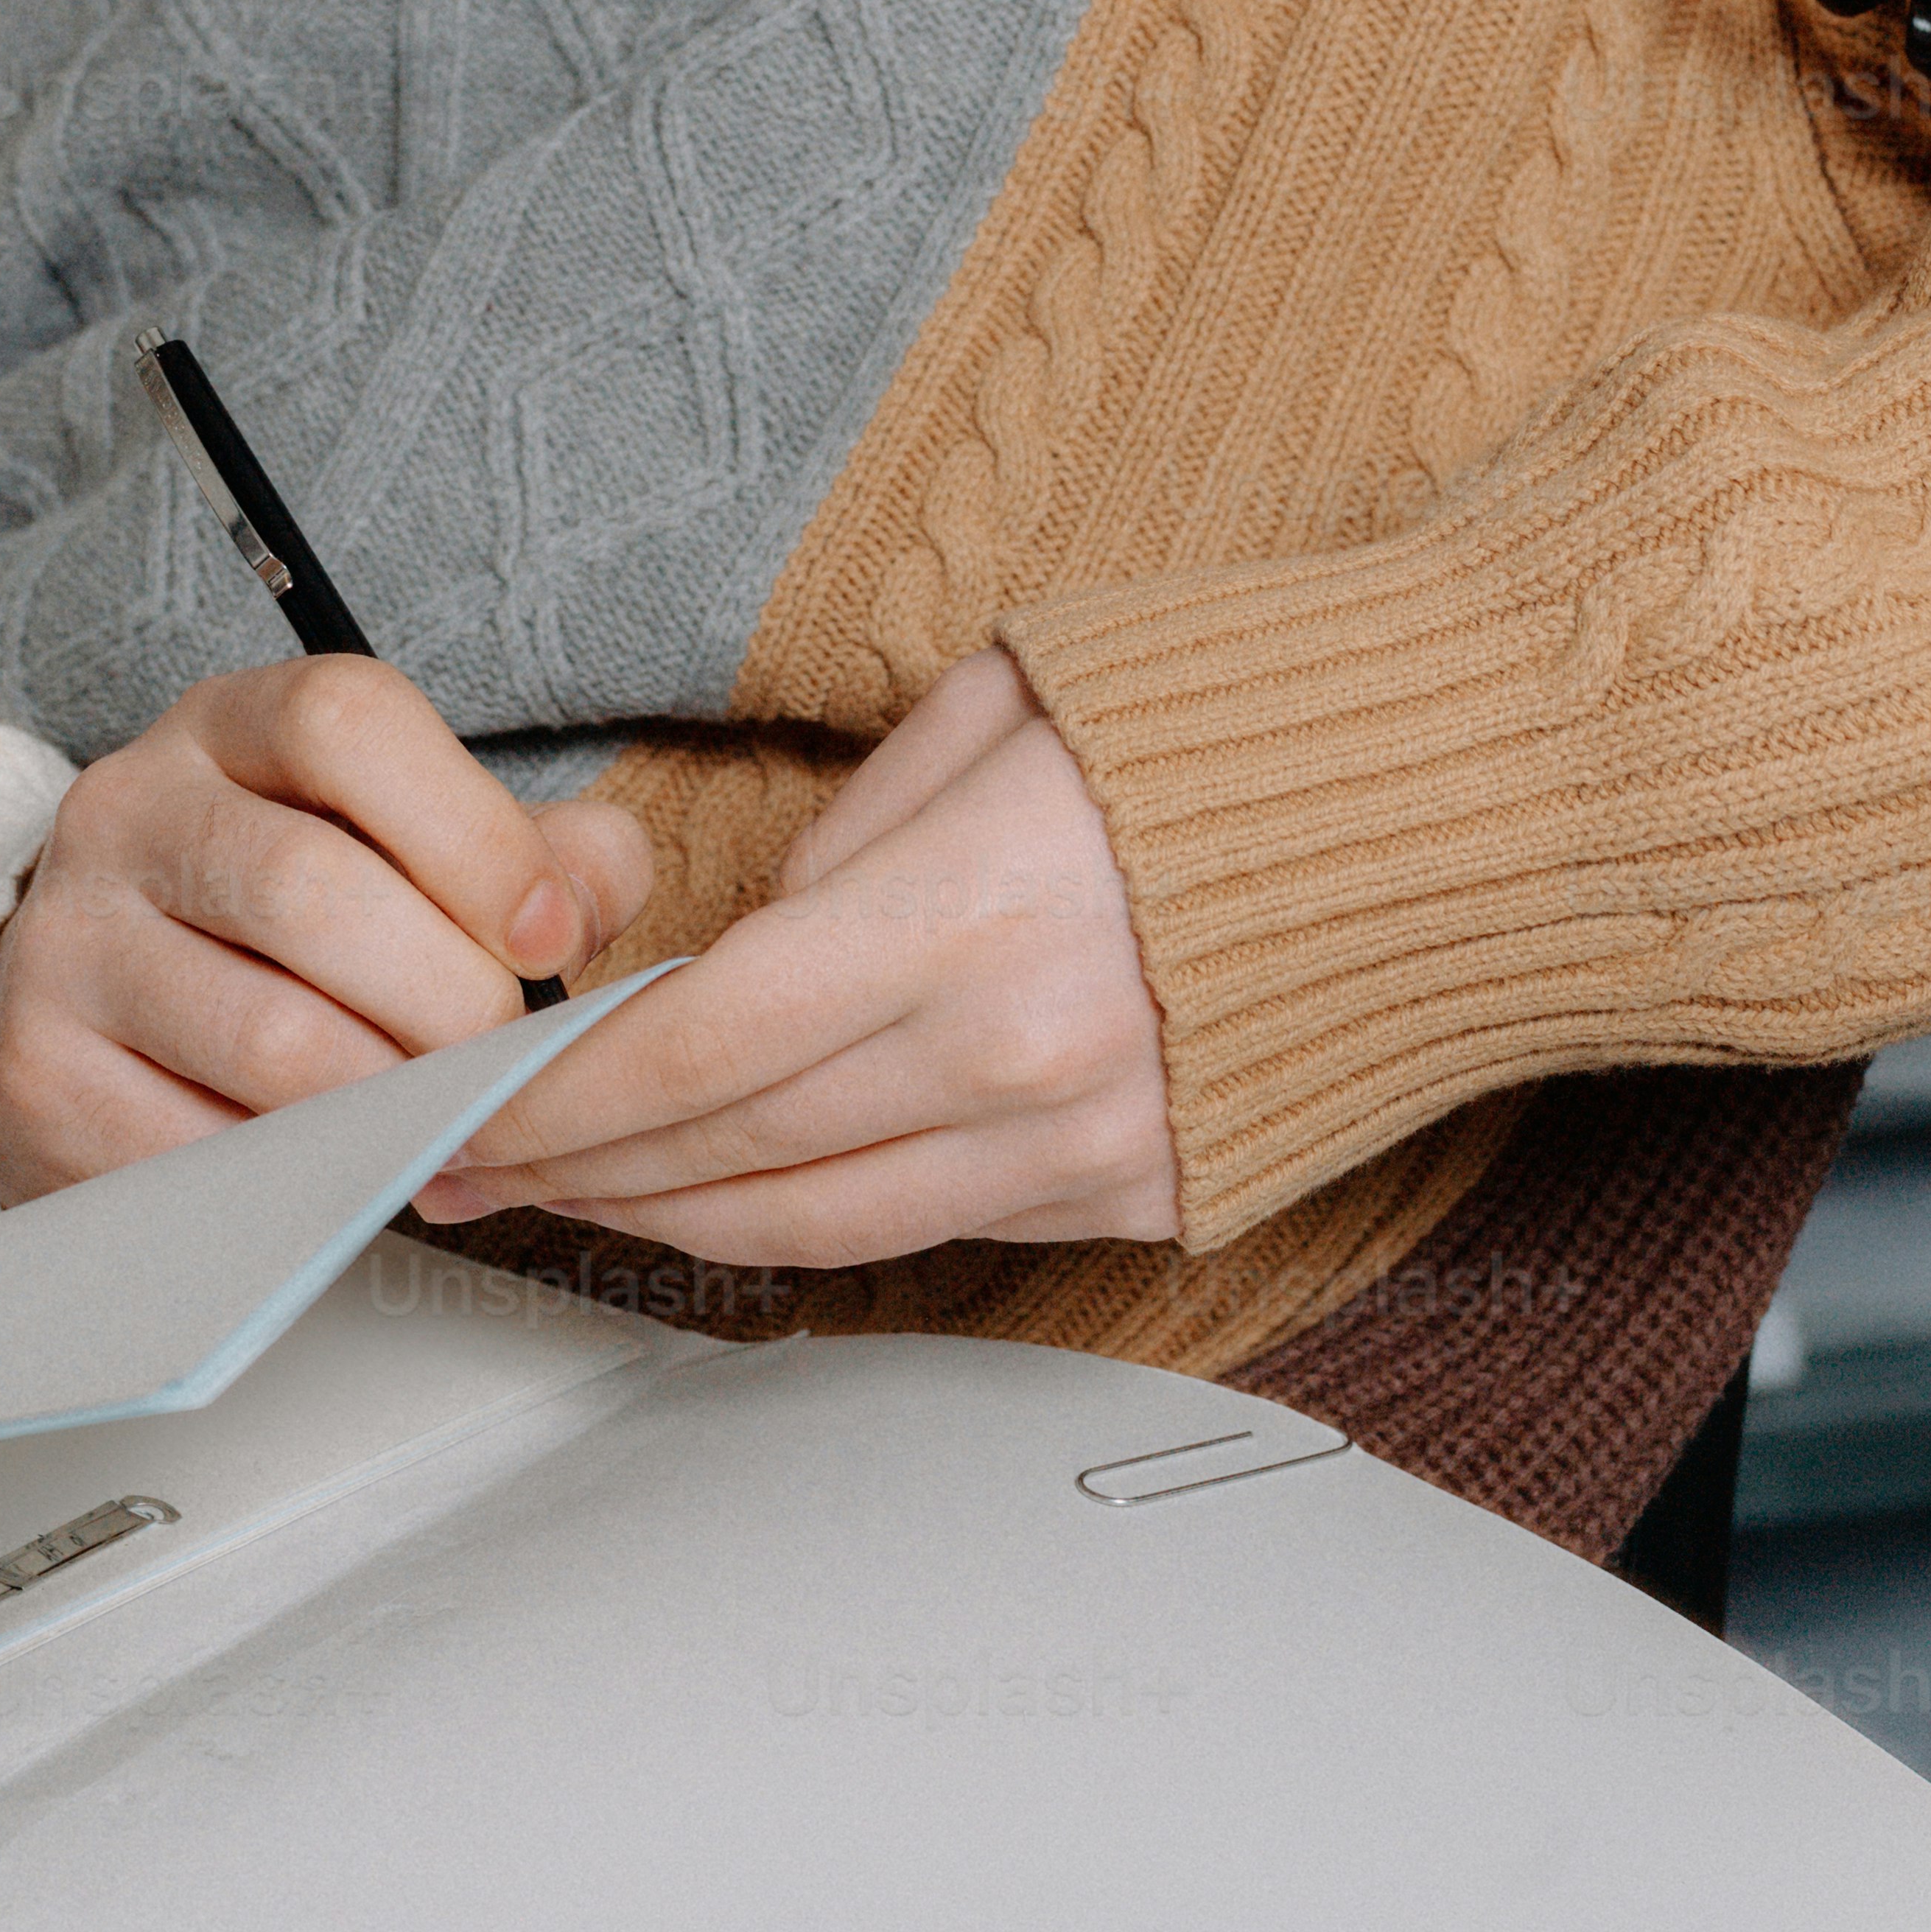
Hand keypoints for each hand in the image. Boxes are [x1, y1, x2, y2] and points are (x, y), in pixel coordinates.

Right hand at [0, 654, 654, 1204]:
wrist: (87, 1008)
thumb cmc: (284, 927)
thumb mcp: (403, 847)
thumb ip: (532, 856)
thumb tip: (591, 896)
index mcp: (229, 727)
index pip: (344, 722)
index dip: (473, 831)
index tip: (549, 935)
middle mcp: (128, 810)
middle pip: (308, 890)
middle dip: (448, 999)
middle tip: (500, 1061)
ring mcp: (67, 941)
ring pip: (267, 1037)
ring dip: (390, 1102)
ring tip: (434, 1121)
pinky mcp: (41, 1073)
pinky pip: (206, 1147)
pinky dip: (304, 1177)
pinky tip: (336, 1163)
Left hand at [410, 646, 1177, 1262]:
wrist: (1459, 801)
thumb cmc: (1238, 716)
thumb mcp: (1001, 703)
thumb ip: (855, 830)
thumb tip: (762, 927)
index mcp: (968, 918)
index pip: (703, 1047)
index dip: (565, 1099)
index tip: (470, 1113)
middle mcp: (1020, 1060)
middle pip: (736, 1153)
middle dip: (584, 1169)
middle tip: (476, 1162)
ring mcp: (1085, 1147)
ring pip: (820, 1225)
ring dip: (678, 1216)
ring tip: (580, 1194)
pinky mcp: (1140, 1194)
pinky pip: (936, 1228)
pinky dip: (817, 1215)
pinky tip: (743, 1186)